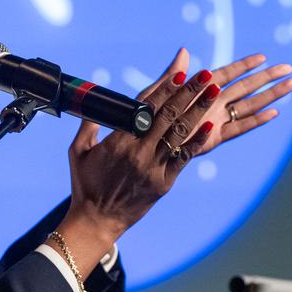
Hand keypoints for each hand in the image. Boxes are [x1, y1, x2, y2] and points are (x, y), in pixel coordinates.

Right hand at [54, 52, 221, 266]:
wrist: (97, 220)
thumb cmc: (86, 183)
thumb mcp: (78, 151)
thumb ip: (89, 124)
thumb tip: (94, 100)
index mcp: (118, 140)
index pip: (146, 107)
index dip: (165, 87)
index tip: (180, 71)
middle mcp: (138, 151)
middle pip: (168, 115)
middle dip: (189, 92)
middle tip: (205, 74)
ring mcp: (153, 167)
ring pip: (179, 133)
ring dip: (199, 109)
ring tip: (213, 90)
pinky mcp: (164, 182)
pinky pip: (184, 158)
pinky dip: (197, 140)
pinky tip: (211, 124)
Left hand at [137, 49, 291, 155]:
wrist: (139, 149)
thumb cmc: (144, 120)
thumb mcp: (155, 94)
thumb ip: (172, 76)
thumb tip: (184, 52)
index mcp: (199, 90)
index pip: (228, 73)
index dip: (245, 65)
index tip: (263, 56)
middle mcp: (212, 104)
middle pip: (246, 87)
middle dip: (267, 78)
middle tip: (289, 68)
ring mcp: (215, 121)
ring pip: (249, 105)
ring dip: (270, 95)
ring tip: (291, 85)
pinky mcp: (213, 139)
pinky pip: (239, 128)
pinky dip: (256, 120)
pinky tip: (274, 112)